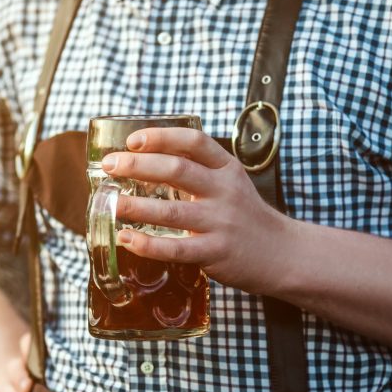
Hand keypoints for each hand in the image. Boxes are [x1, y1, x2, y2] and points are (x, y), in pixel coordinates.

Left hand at [101, 127, 294, 296]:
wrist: (281, 253)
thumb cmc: (244, 216)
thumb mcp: (230, 183)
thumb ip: (198, 171)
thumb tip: (144, 161)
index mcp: (227, 169)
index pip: (193, 142)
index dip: (160, 137)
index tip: (132, 141)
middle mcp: (224, 192)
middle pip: (177, 170)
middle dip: (137, 166)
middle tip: (110, 166)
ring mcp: (220, 223)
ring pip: (171, 211)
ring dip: (135, 206)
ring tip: (110, 203)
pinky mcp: (215, 252)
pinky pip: (175, 248)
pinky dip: (147, 244)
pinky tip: (127, 238)